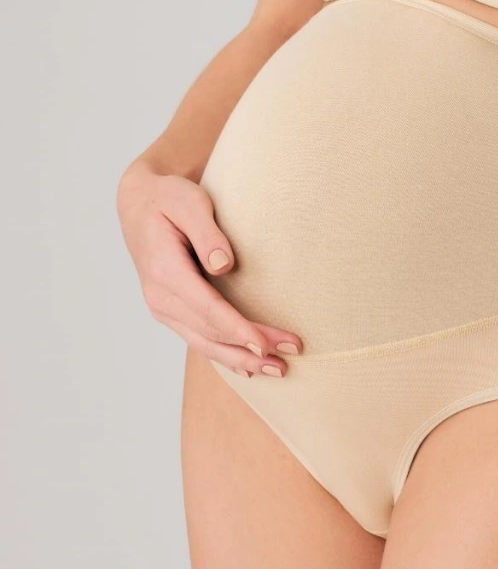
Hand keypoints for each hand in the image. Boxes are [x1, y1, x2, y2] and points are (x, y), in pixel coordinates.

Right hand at [116, 160, 302, 376]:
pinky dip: (225, 352)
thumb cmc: (169, 198)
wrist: (139, 204)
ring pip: (204, 342)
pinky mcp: (171, 310)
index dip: (237, 329)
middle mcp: (159, 297)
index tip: (265, 344)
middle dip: (250, 349)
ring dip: (240, 359)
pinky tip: (249, 365)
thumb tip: (225, 266)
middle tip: (287, 361)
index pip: (207, 309)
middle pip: (210, 332)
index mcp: (164, 271)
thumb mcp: (189, 202)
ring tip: (278, 370)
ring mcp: (163, 307)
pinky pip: (199, 337)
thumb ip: (208, 233)